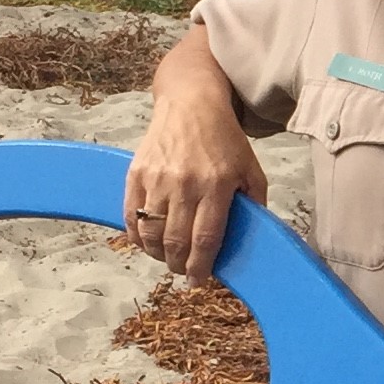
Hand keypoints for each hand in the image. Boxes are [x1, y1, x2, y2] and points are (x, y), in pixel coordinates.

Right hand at [122, 29, 269, 278]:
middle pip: (176, 241)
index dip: (201, 266)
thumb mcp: (251, 168)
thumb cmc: (224, 139)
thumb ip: (253, 203)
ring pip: (150, 233)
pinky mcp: (136, 173)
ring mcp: (157, 179)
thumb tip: (253, 238)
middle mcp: (185, 184)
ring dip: (157, 254)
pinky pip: (130, 216)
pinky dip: (136, 236)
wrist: (190, 103)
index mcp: (217, 185)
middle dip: (179, 264)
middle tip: (184, 270)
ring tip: (166, 257)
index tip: (200, 280)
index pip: (206, 238)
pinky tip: (147, 242)